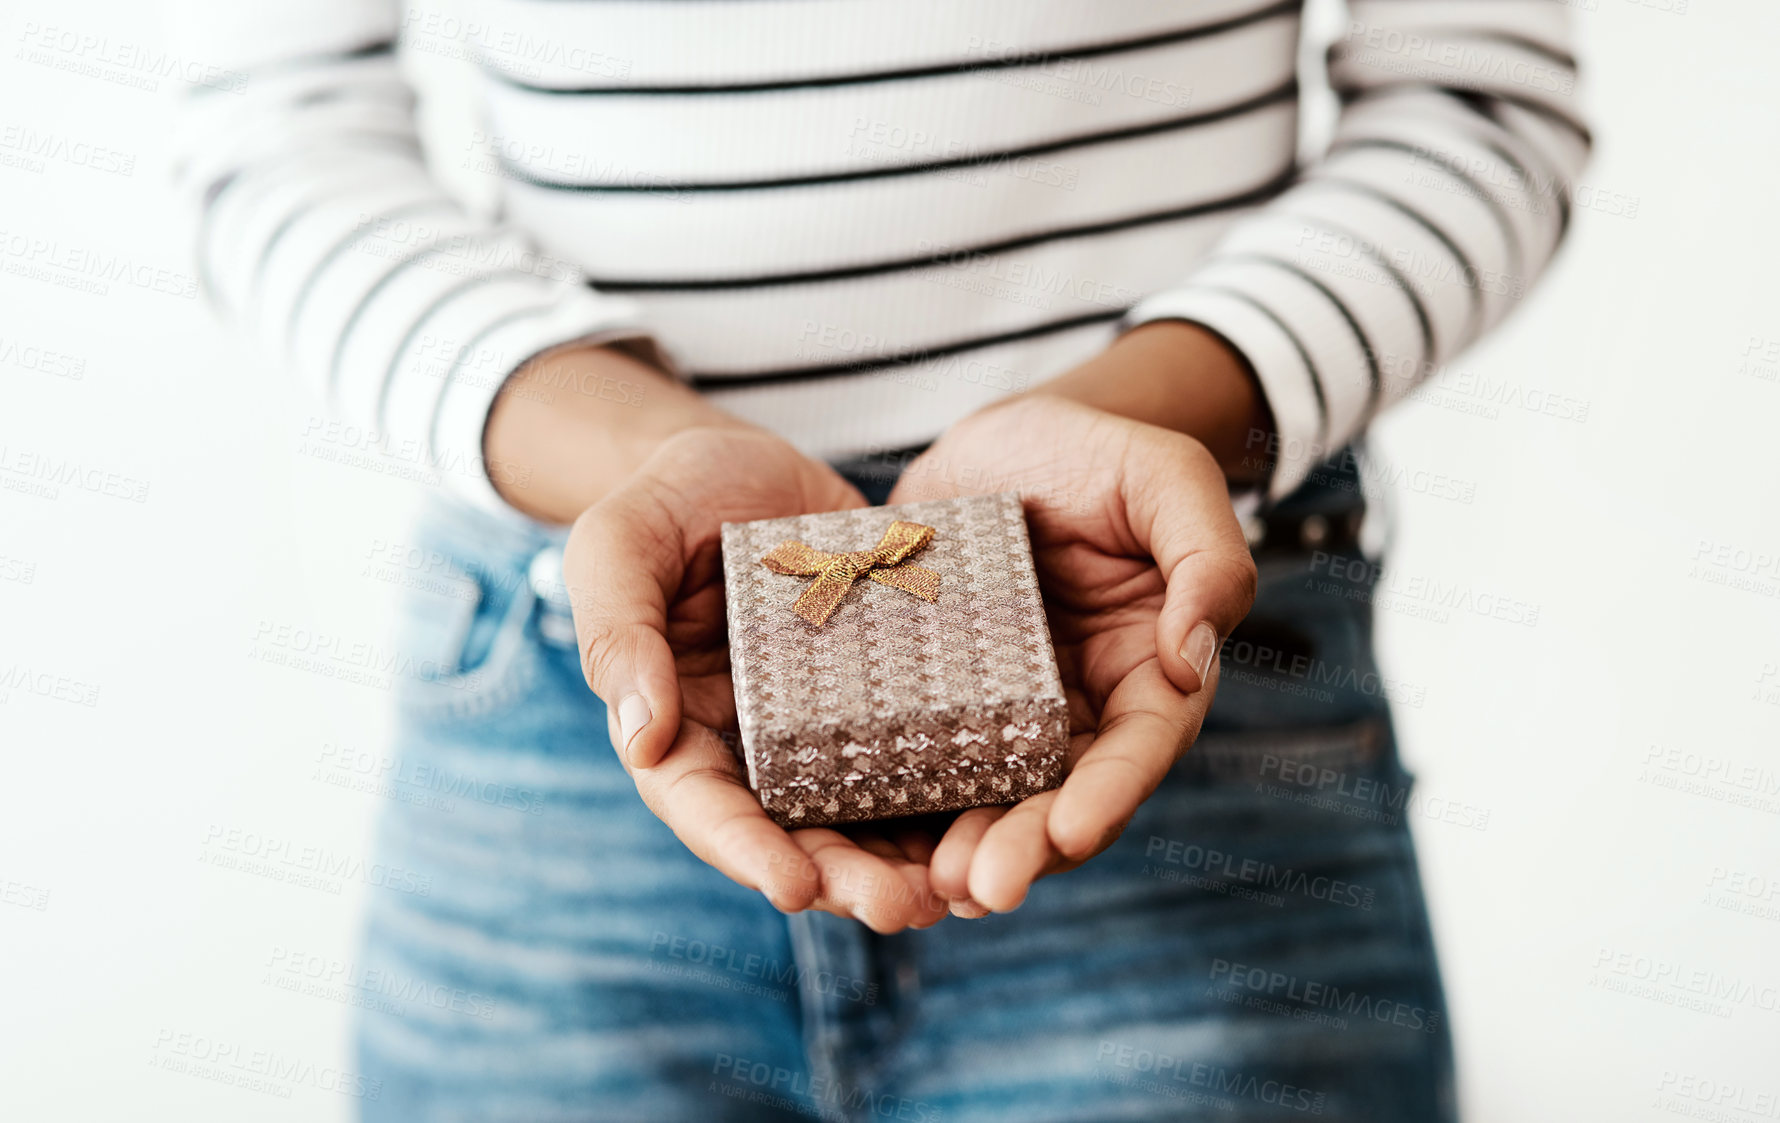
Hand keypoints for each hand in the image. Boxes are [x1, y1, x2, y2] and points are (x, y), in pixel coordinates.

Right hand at [563, 427, 950, 930]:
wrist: (743, 463)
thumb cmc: (664, 502)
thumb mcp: (619, 545)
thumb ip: (618, 632)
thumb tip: (641, 739)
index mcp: (681, 725)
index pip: (704, 807)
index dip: (746, 851)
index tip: (794, 887)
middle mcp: (754, 744)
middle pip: (794, 832)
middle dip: (845, 878)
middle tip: (901, 905)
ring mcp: (822, 726)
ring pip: (863, 812)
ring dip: (907, 858)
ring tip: (959, 888)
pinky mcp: (885, 694)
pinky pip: (917, 752)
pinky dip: (952, 792)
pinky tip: (1000, 816)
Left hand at [886, 396, 1257, 914]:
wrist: (1010, 436)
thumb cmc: (1101, 452)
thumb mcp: (1167, 479)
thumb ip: (1207, 558)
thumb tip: (1194, 658)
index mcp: (1150, 671)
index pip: (1139, 748)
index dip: (1109, 795)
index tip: (1070, 830)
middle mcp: (1082, 709)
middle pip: (1063, 798)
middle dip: (1027, 847)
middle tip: (981, 886)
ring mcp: (1007, 712)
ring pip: (994, 798)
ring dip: (967, 849)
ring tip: (932, 887)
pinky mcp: (939, 699)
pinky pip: (925, 760)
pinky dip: (908, 805)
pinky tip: (873, 840)